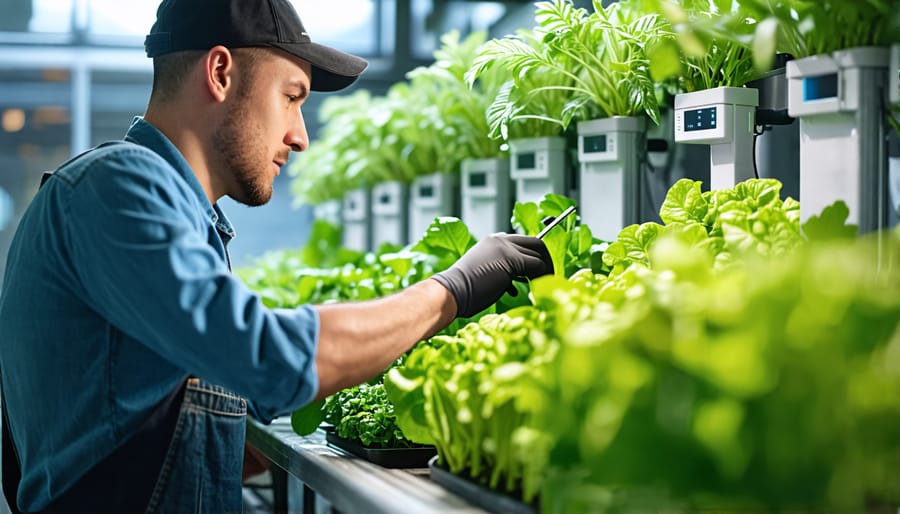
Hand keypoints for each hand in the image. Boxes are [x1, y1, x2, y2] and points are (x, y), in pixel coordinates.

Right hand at [431, 234, 553, 317]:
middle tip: (549, 276)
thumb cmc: (465, 289)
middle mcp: (500, 239)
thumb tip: (516, 278)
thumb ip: (501, 269)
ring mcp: (506, 247)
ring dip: (547, 269)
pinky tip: (537, 289)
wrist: (451, 292)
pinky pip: (537, 266)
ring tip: (544, 284)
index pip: (523, 242)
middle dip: (546, 260)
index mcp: (493, 241)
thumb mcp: (485, 272)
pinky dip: (543, 277)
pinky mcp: (511, 259)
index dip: (535, 255)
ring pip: (539, 253)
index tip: (538, 271)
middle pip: (536, 243)